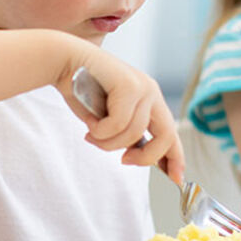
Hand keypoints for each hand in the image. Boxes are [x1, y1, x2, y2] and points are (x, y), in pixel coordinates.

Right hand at [58, 49, 184, 183]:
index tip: (176, 179)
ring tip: (91, 134)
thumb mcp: (109, 119)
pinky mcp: (129, 85)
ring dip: (108, 142)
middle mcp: (151, 92)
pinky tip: (90, 122)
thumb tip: (136, 156)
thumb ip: (125, 134)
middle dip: (145, 157)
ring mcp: (142, 87)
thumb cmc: (82, 91)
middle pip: (165, 137)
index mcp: (149, 100)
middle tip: (124, 161)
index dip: (176, 158)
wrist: (64, 62)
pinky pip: (118, 124)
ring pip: (134, 134)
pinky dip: (100, 130)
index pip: (170, 133)